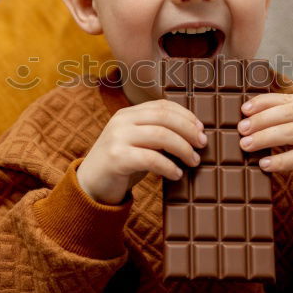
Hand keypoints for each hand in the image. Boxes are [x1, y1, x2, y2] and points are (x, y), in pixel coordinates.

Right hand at [77, 99, 206, 204]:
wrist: (90, 186)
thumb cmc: (121, 165)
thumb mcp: (138, 143)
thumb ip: (157, 134)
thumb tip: (194, 134)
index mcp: (128, 114)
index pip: (162, 106)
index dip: (186, 115)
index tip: (201, 129)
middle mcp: (121, 121)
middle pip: (164, 117)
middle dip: (188, 130)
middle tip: (202, 144)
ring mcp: (117, 138)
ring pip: (161, 136)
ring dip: (183, 149)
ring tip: (193, 161)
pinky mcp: (116, 158)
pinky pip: (151, 159)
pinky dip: (169, 167)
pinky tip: (177, 174)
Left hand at [237, 93, 292, 197]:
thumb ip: (288, 121)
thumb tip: (249, 119)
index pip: (287, 99)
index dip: (263, 103)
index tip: (243, 110)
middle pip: (287, 113)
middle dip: (261, 120)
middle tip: (241, 129)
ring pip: (291, 132)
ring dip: (265, 138)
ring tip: (246, 145)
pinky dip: (280, 161)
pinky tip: (264, 165)